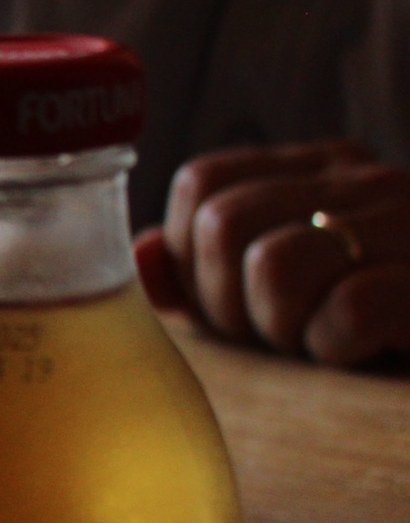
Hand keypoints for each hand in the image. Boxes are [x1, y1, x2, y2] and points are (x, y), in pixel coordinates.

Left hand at [133, 141, 409, 366]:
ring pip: (277, 265)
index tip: (230, 301)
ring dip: (283, 327)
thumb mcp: (290, 285)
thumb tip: (139, 252)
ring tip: (323, 341)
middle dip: (227, 303)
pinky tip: (365, 351)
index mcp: (322, 171)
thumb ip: (212, 267)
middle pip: (224, 224)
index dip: (190, 257)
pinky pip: (351, 309)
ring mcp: (409, 224)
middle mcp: (365, 182)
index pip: (202, 184)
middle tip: (276, 333)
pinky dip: (340, 346)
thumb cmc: (383, 316)